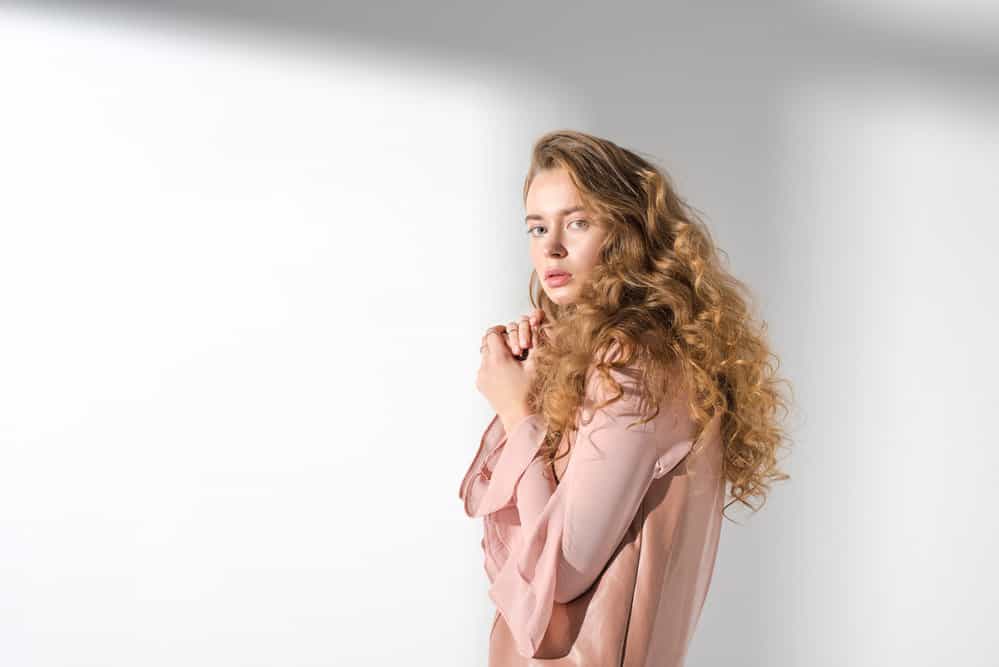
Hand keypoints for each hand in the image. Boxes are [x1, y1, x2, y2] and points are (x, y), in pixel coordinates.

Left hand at [476, 310, 543, 427]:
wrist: (520, 417)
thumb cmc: (530, 393)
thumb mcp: (535, 365)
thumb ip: (534, 342)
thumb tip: (534, 326)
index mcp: (499, 358)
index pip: (493, 333)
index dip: (502, 330)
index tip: (508, 332)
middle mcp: (486, 366)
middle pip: (486, 342)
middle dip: (498, 341)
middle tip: (510, 346)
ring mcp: (481, 376)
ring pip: (484, 355)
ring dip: (495, 354)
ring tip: (509, 362)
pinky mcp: (480, 385)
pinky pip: (483, 368)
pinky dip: (492, 366)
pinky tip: (505, 374)